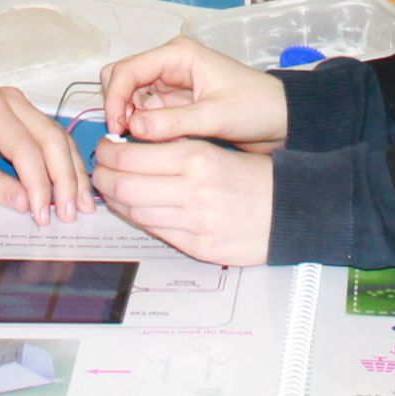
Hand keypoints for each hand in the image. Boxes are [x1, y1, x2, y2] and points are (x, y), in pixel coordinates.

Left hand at [0, 65, 92, 221]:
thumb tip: (26, 206)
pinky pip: (54, 138)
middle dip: (65, 179)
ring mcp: (23, 104)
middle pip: (52, 139)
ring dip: (72, 172)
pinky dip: (65, 163)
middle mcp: (13, 101)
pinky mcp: (29, 113)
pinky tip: (73, 187)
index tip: (42, 215)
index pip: (26, 149)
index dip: (38, 184)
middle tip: (70, 214)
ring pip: (60, 138)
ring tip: (81, 205)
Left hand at [91, 139, 273, 266]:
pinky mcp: (199, 247)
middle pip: (125, 186)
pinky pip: (156, 232)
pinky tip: (136, 209)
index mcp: (197, 157)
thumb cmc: (258, 176)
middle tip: (100, 171)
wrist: (294, 209)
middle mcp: (192, 190)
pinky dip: (139, 219)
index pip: (131, 157)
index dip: (108, 154)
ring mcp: (194, 222)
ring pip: (136, 211)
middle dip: (104, 178)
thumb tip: (132, 150)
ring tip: (113, 190)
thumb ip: (176, 150)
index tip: (104, 149)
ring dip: (116, 200)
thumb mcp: (217, 148)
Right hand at [98, 36, 287, 150]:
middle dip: (117, 105)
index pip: (128, 70)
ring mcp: (169, 84)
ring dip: (128, 117)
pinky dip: (142, 126)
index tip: (116, 128)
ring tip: (142, 142)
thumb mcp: (214, 116)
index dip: (114, 98)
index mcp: (177, 55)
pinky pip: (144, 112)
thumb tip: (132, 127)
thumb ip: (173, 122)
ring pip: (129, 96)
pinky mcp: (173, 103)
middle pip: (121, 78)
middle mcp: (169, 65)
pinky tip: (154, 142)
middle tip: (126, 135)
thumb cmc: (255, 108)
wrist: (280, 120)